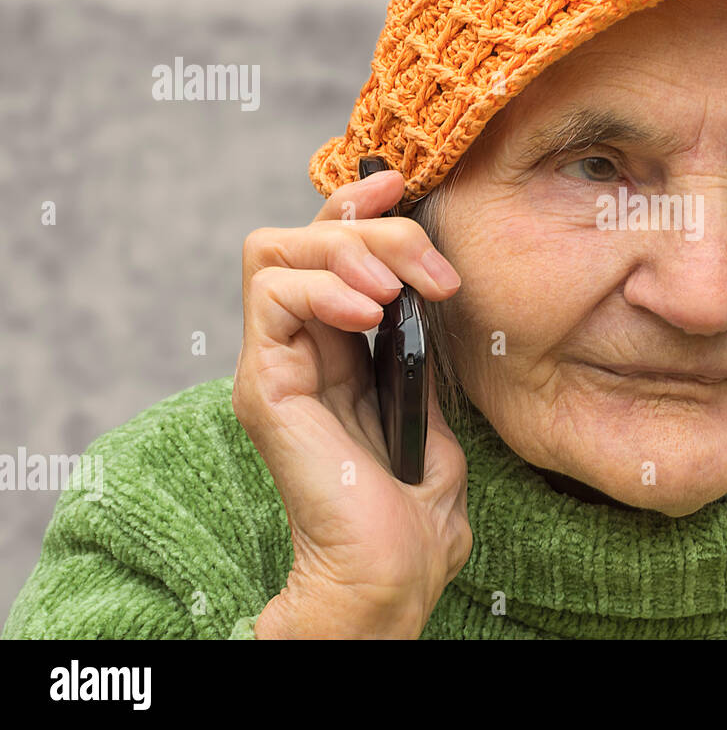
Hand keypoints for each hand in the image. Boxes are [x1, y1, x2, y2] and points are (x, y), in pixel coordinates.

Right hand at [232, 170, 468, 637]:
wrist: (392, 570)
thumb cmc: (416, 503)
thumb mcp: (429, 400)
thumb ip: (415, 341)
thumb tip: (425, 284)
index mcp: (337, 347)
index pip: (328, 246)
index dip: (361, 206)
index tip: (407, 185)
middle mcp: (299, 347)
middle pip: (304, 234)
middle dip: (373, 228)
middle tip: (432, 271)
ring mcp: (276, 363)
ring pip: (279, 249)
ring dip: (348, 252)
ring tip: (397, 296)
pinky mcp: (264, 384)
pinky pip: (273, 295)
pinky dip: (323, 287)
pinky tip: (368, 316)